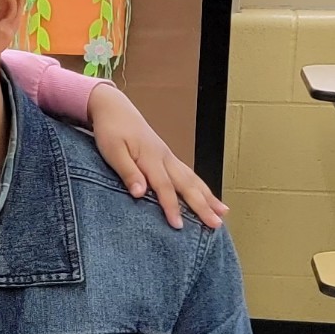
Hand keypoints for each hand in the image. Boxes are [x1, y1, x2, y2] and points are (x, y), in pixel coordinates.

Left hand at [86, 84, 225, 229]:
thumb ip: (128, 172)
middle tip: (216, 224)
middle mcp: (165, 158)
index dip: (172, 207)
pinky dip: (200, 187)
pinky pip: (188, 174)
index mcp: (151, 158)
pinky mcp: (167, 157)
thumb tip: (140, 193)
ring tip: (223, 212)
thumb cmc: (111, 130)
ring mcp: (168, 157)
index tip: (179, 226)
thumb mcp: (112, 151)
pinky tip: (207, 196)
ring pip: (192, 179)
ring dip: (208, 196)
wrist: (114, 108)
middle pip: (187, 185)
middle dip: (203, 206)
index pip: (164, 187)